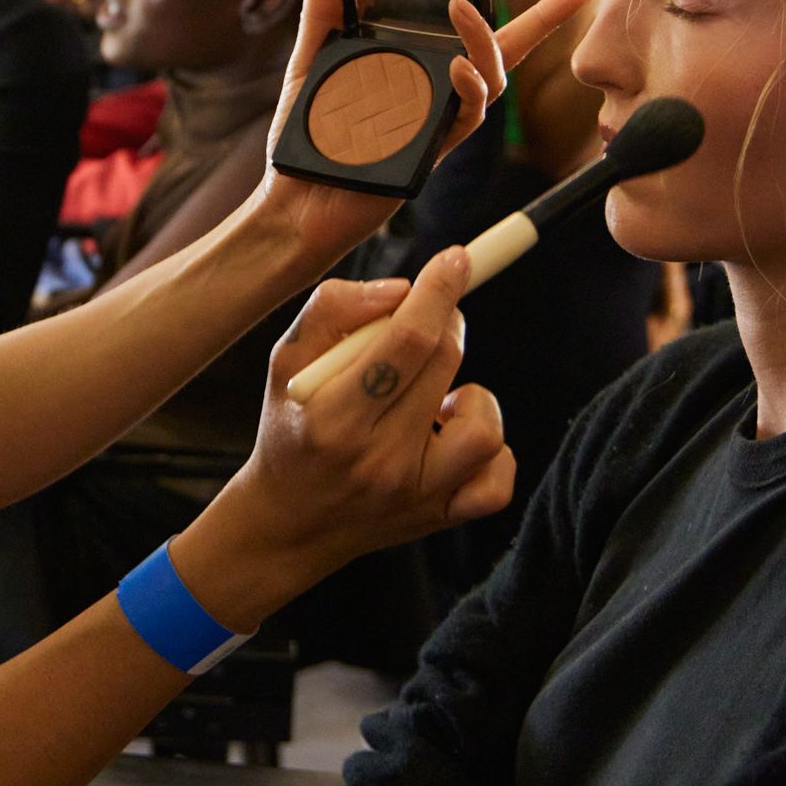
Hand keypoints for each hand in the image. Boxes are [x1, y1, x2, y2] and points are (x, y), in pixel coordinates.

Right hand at [172, 249, 512, 627]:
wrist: (289, 524)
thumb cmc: (292, 427)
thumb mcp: (286, 361)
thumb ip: (334, 309)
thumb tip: (401, 290)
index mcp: (335, 417)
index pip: (407, 340)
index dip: (439, 292)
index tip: (456, 260)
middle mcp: (379, 461)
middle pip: (445, 365)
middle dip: (447, 323)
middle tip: (430, 321)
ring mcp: (416, 495)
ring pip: (483, 426)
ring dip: (470, 394)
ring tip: (434, 396)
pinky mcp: (442, 517)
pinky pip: (499, 478)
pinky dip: (490, 448)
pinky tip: (451, 435)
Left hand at [249, 0, 595, 273]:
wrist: (294, 203)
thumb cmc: (305, 140)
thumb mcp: (310, 64)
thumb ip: (324, 14)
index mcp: (419, 70)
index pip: (483, 37)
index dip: (538, 17)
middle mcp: (438, 95)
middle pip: (501, 54)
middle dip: (539, 22)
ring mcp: (439, 123)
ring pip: (490, 83)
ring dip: (483, 45)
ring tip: (462, 14)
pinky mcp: (431, 151)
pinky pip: (464, 119)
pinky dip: (466, 90)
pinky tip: (454, 67)